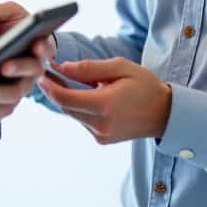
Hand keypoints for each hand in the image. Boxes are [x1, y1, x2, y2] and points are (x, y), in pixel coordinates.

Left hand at [0, 1, 55, 129]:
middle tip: (2, 67)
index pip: (45, 51)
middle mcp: (28, 76)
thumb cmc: (8, 29)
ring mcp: (13, 93)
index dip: (42, 48)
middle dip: (15, 73)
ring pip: (6, 103)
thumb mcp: (6, 13)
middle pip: (24, 83)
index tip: (36, 44)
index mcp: (36, 52)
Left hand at [37, 58, 171, 144]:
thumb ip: (89, 68)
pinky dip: (79, 108)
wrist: (165, 114)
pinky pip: (82, 121)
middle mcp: (100, 123)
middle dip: (54, 91)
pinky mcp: (102, 139)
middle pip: (65, 106)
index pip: (65, 97)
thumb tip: (63, 68)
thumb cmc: (145, 86)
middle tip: (46, 75)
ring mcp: (101, 134)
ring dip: (66, 99)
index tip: (41, 74)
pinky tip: (85, 96)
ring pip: (72, 114)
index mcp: (104, 104)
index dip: (49, 86)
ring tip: (64, 81)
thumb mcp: (120, 67)